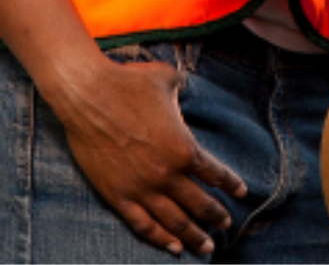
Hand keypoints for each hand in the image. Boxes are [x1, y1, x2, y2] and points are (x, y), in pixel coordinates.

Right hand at [56, 57, 245, 256]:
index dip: (230, 185)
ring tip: (206, 247)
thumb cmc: (130, 83)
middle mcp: (166, 174)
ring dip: (192, 236)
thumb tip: (188, 84)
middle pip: (199, 204)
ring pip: (173, 221)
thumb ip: (184, 89)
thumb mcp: (169, 80)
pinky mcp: (117, 195)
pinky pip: (142, 225)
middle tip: (226, 226)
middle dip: (215, 217)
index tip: (241, 194)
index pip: (215, 174)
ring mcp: (141, 188)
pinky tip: (172, 247)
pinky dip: (159, 239)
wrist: (88, 96)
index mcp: (184, 148)